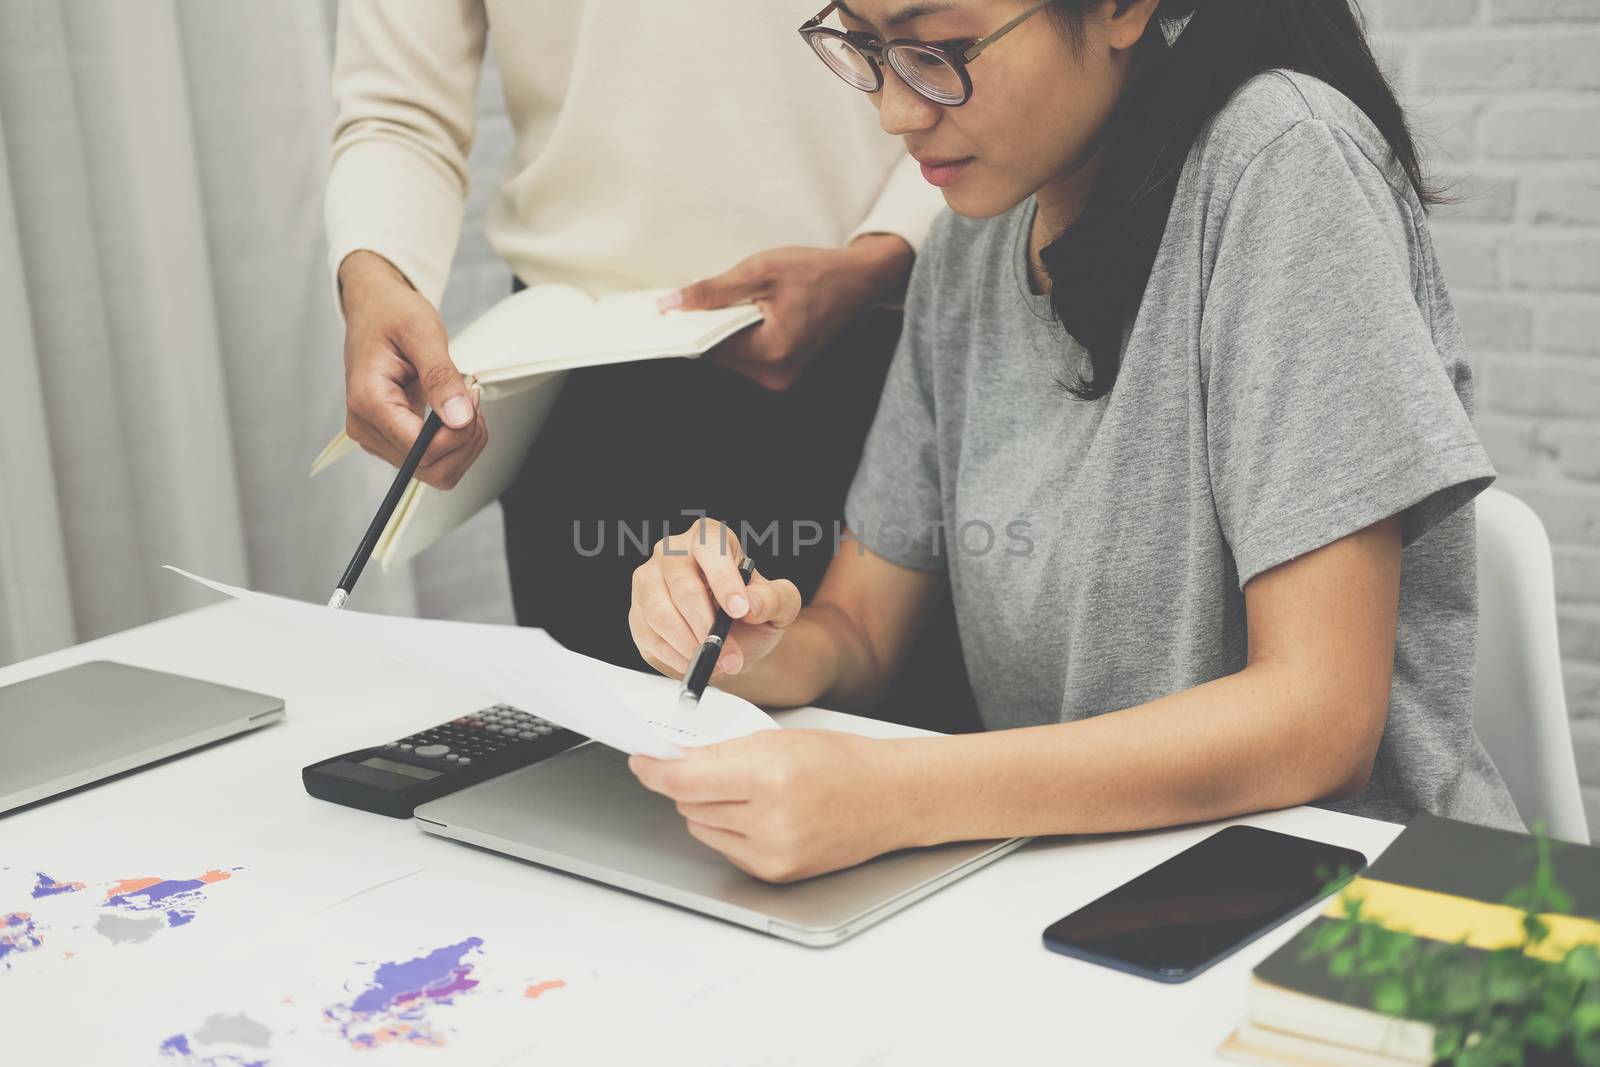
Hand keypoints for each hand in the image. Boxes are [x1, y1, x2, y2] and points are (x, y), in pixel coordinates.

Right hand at [338, 250, 487, 488]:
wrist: (374, 308)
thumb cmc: (393, 314)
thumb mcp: (422, 333)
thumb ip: (441, 377)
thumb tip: (459, 419)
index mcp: (368, 403)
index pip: (422, 451)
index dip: (458, 435)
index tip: (471, 396)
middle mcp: (367, 428)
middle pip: (431, 469)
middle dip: (465, 441)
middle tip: (472, 398)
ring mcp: (378, 438)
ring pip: (436, 471)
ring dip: (463, 443)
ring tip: (466, 402)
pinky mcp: (392, 438)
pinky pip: (433, 460)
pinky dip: (456, 442)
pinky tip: (457, 411)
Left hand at [628, 730, 913, 882]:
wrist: (890, 798)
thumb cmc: (844, 762)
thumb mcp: (781, 740)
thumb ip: (724, 751)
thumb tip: (676, 758)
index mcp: (771, 777)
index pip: (686, 780)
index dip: (656, 771)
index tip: (642, 763)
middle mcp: (770, 820)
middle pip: (690, 805)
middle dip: (690, 784)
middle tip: (712, 768)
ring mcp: (773, 852)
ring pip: (702, 828)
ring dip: (708, 808)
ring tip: (748, 791)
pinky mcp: (776, 873)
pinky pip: (726, 849)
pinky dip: (730, 830)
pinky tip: (760, 814)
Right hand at [629, 518, 801, 678]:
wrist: (734, 637)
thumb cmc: (752, 610)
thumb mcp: (780, 604)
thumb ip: (774, 599)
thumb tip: (749, 604)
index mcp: (709, 538)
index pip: (711, 549)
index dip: (724, 581)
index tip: (739, 611)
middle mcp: (672, 552)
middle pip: (683, 587)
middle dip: (708, 627)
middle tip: (730, 655)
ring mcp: (648, 580)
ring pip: (660, 614)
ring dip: (690, 645)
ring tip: (715, 661)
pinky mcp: (637, 612)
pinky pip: (649, 636)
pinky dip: (675, 656)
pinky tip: (695, 661)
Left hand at [661, 234, 912, 391]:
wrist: (857, 280)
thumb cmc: (816, 272)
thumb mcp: (759, 272)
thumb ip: (712, 292)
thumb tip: (672, 306)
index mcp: (772, 352)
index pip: (711, 346)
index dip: (687, 326)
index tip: (665, 312)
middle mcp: (776, 374)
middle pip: (719, 354)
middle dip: (706, 327)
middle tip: (697, 298)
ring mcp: (781, 376)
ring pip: (731, 355)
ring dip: (722, 330)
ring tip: (734, 300)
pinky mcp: (783, 369)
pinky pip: (746, 355)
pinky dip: (737, 334)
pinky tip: (744, 311)